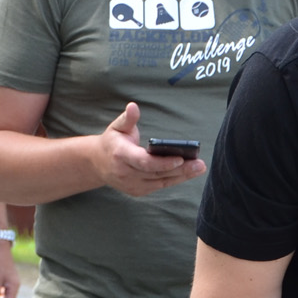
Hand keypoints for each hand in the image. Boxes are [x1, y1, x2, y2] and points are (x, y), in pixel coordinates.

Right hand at [90, 103, 206, 197]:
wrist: (97, 163)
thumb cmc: (112, 141)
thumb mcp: (117, 127)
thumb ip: (127, 118)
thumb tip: (133, 106)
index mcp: (121, 155)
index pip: (144, 162)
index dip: (163, 162)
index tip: (180, 158)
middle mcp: (126, 173)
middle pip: (157, 173)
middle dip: (180, 170)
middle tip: (200, 164)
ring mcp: (132, 185)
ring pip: (161, 182)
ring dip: (182, 176)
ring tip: (199, 168)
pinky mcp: (137, 191)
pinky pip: (159, 186)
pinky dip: (174, 180)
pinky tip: (189, 173)